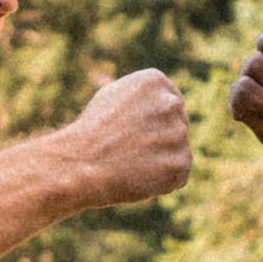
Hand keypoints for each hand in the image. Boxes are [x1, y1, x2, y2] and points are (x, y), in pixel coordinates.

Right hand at [56, 68, 192, 210]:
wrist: (80, 165)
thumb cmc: (90, 133)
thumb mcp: (113, 98)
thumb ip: (143, 98)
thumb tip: (164, 104)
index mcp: (155, 80)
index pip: (167, 103)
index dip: (149, 122)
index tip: (129, 131)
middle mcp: (172, 102)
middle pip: (174, 126)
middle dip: (157, 140)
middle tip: (127, 150)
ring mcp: (179, 133)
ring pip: (176, 150)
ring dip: (159, 161)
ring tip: (130, 163)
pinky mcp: (182, 162)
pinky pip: (178, 174)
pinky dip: (163, 181)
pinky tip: (138, 177)